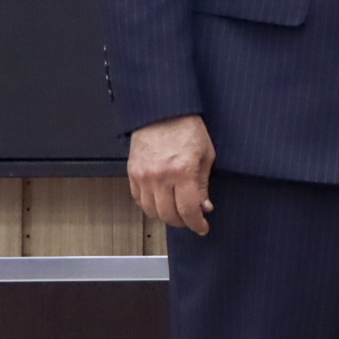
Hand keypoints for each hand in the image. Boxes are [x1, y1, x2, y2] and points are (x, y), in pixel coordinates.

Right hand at [128, 114, 215, 235]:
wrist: (163, 111)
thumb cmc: (187, 128)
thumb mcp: (206, 155)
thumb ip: (203, 184)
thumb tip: (204, 206)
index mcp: (182, 171)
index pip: (188, 210)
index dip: (196, 224)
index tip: (202, 227)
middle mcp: (160, 176)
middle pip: (168, 214)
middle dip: (182, 222)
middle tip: (191, 220)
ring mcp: (143, 175)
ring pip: (151, 210)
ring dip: (165, 216)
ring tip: (176, 212)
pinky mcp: (132, 172)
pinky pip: (138, 199)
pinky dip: (149, 205)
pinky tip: (160, 202)